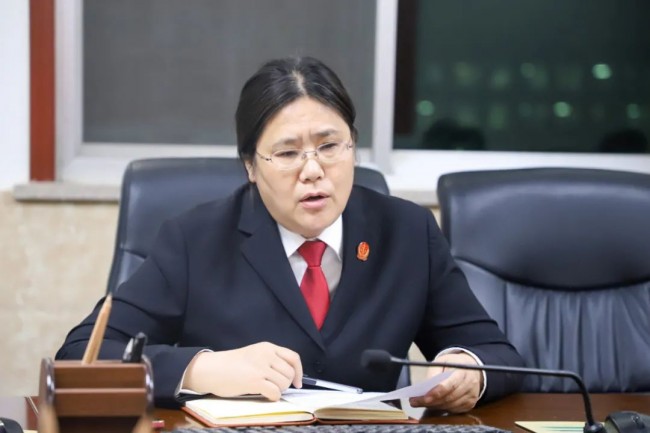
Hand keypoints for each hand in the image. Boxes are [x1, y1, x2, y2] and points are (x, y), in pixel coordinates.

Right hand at [183, 342, 302, 400]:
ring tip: (266, 389)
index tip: (297, 382)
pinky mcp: (255, 381)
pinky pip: (275, 392)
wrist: (212, 369)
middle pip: (290, 373)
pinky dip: (273, 397)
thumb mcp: (254, 354)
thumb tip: (289, 375)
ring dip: (278, 390)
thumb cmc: (231, 365)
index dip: (299, 372)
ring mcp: (261, 367)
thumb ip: (270, 360)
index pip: (293, 357)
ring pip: (284, 383)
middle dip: (285, 383)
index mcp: (267, 347)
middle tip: (274, 387)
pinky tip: (264, 395)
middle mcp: (266, 355)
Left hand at [409, 352, 482, 412]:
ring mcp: (472, 395)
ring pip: (450, 406)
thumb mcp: (442, 361)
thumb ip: (433, 373)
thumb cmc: (453, 364)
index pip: (449, 385)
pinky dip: (442, 409)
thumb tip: (423, 388)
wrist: (470, 366)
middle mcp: (469, 384)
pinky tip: (434, 404)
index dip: (436, 393)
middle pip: (449, 398)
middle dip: (431, 402)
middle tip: (415, 402)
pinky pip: (454, 410)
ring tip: (421, 403)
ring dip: (435, 406)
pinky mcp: (470, 403)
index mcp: (462, 370)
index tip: (424, 398)